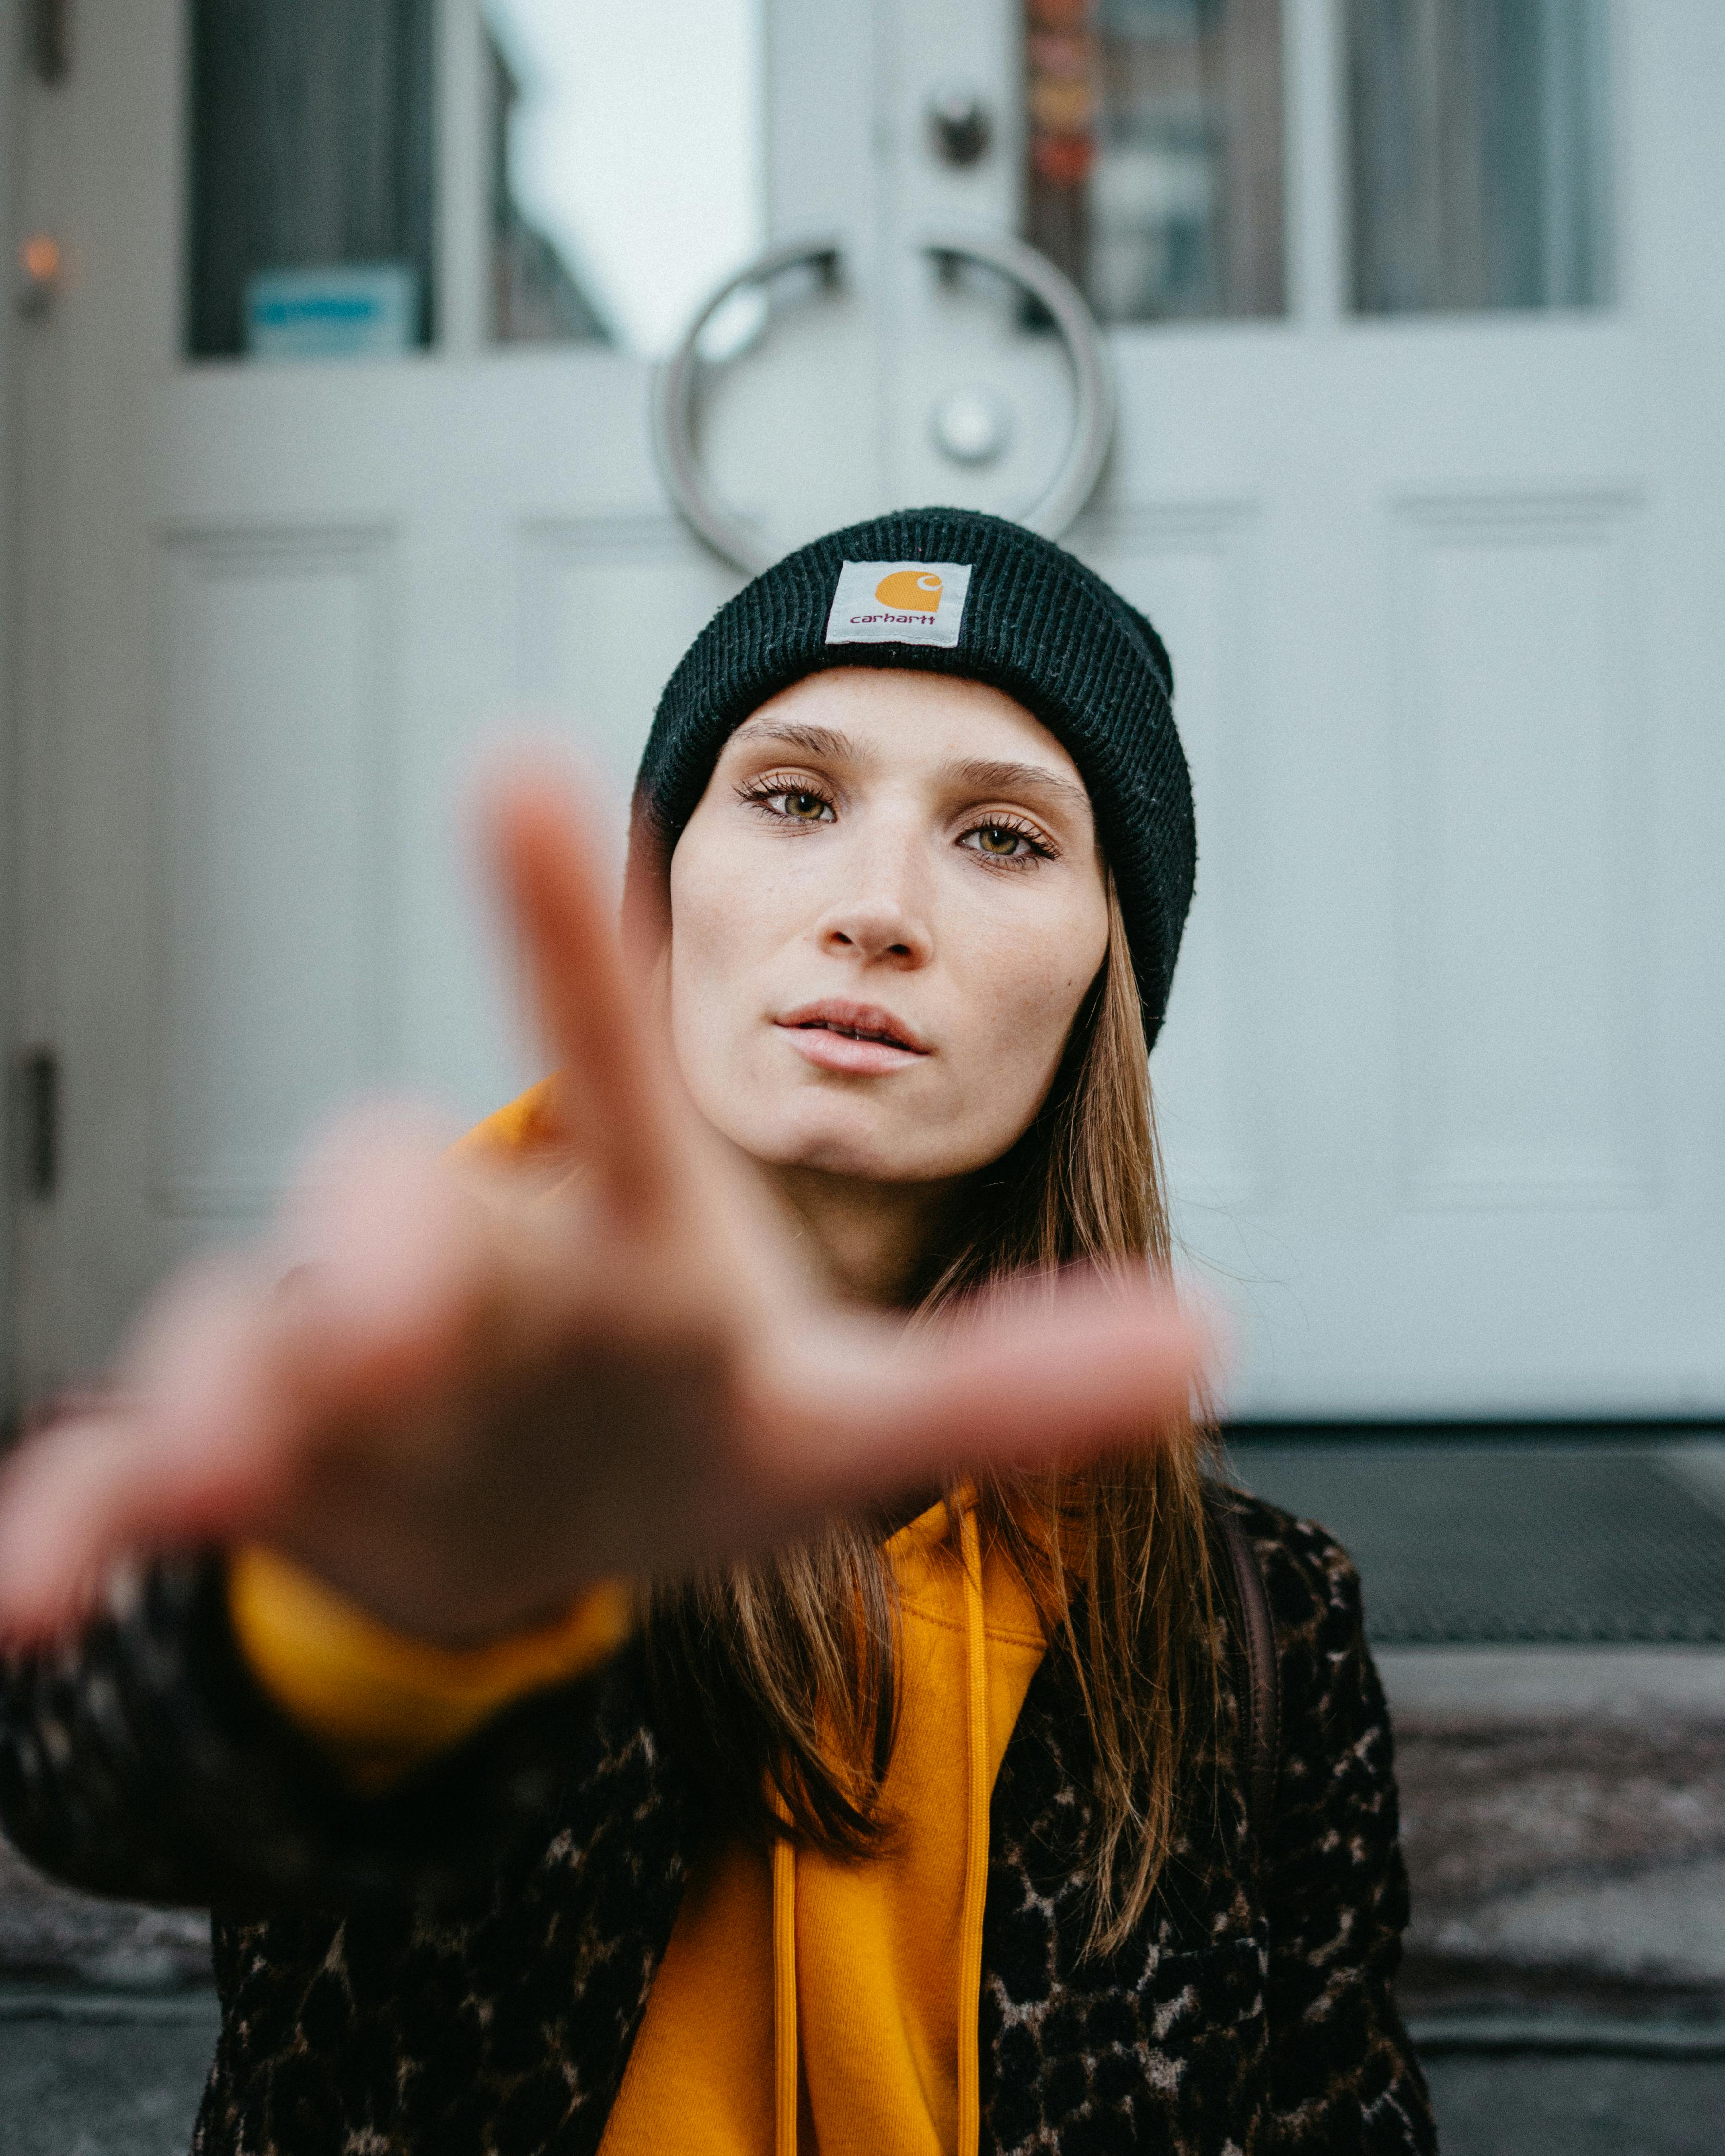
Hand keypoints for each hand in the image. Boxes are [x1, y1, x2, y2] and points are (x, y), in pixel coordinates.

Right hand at [0, 773, 1212, 1647]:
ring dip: (226, 1387)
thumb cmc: (692, 1427)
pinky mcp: (251, 1461)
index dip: (567, 925)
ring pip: (253, 1335)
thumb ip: (1018, 1384)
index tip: (517, 754)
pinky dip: (71, 1530)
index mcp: (618, 1240)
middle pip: (393, 1204)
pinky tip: (18, 1597)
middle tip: (391, 1282)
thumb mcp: (857, 1427)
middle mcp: (466, 1267)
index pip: (612, 1072)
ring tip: (210, 1467)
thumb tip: (1215, 1334)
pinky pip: (130, 1480)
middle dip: (376, 1232)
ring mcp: (339, 1362)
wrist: (545, 1523)